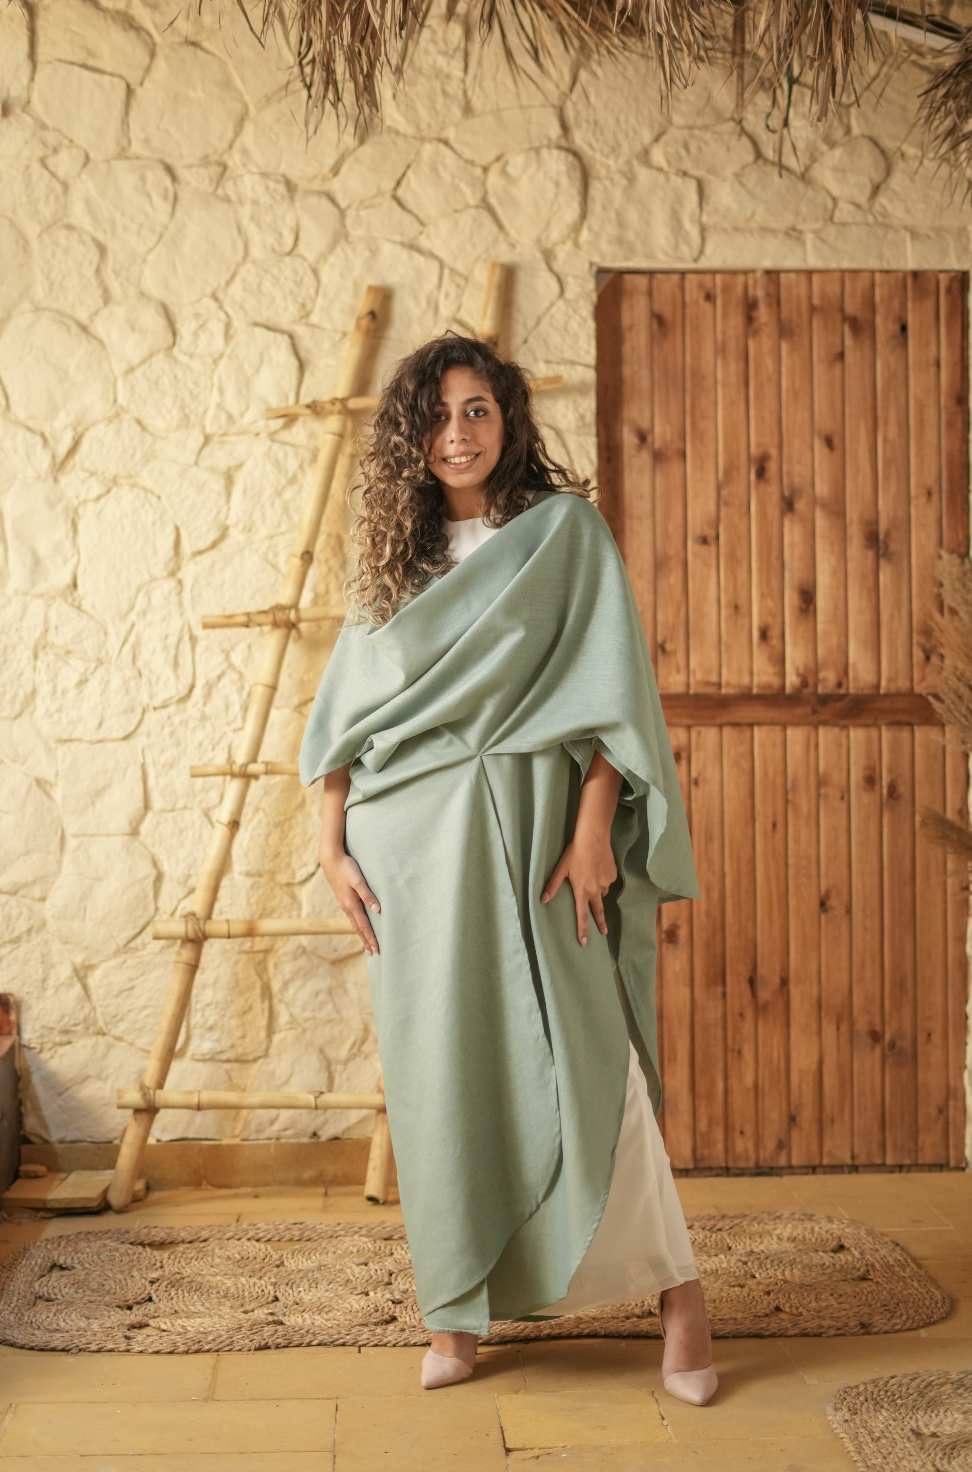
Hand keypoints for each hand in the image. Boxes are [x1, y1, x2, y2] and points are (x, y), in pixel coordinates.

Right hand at [320, 849, 379, 955]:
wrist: (331, 860)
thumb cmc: (347, 868)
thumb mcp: (359, 880)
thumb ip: (368, 895)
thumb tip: (378, 911)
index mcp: (351, 904)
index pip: (364, 926)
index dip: (370, 938)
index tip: (376, 949)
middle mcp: (347, 907)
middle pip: (358, 928)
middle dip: (366, 940)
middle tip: (373, 952)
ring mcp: (344, 903)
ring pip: (354, 923)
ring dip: (361, 934)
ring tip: (367, 943)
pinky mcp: (343, 899)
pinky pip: (352, 916)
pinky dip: (357, 924)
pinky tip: (360, 924)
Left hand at [541, 828, 616, 945]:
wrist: (593, 839)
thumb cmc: (574, 854)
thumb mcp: (560, 870)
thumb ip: (552, 886)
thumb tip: (542, 900)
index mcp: (582, 892)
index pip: (582, 915)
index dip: (582, 930)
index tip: (584, 942)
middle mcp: (596, 891)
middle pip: (598, 911)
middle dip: (601, 924)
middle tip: (603, 933)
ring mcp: (606, 883)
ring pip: (601, 892)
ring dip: (597, 891)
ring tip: (591, 877)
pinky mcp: (613, 875)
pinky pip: (607, 881)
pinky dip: (602, 879)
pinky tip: (598, 868)